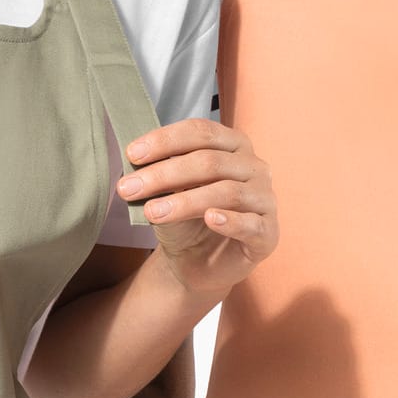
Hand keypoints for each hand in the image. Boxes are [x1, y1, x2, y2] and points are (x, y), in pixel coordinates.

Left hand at [115, 120, 276, 302]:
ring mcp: (265, 199)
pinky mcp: (268, 233)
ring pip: (226, 192)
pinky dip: (230, 220)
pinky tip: (209, 219)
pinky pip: (251, 224)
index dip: (165, 140)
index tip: (132, 155)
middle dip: (164, 174)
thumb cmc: (186, 221)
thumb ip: (160, 175)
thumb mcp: (168, 193)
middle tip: (128, 188)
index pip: (200, 132)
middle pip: (209, 162)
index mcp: (233, 145)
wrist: (198, 264)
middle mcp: (254, 167)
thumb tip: (135, 161)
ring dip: (185, 201)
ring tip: (153, 212)